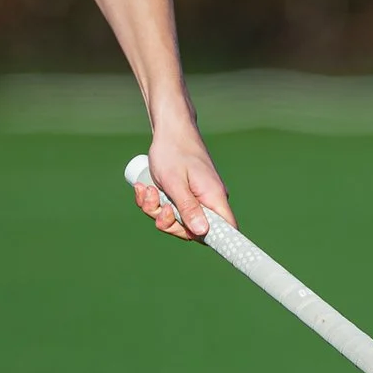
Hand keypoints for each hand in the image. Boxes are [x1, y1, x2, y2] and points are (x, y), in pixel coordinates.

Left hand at [131, 112, 233, 241]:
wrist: (171, 129)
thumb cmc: (173, 152)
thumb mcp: (175, 183)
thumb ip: (188, 208)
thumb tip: (201, 233)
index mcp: (214, 198)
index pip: (227, 230)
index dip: (218, 242)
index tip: (201, 242)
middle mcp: (209, 201)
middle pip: (193, 231)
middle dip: (168, 222)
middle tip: (156, 205)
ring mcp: (198, 198)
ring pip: (178, 220)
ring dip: (157, 210)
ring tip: (147, 190)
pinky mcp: (187, 195)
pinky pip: (172, 210)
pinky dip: (155, 203)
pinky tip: (146, 188)